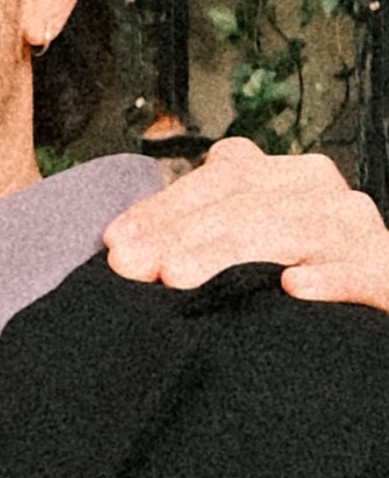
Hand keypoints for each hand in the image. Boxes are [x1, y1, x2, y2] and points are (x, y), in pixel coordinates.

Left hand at [102, 139, 388, 310]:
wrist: (368, 301)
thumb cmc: (295, 278)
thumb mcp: (241, 247)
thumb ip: (192, 237)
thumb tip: (123, 252)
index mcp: (283, 176)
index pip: (221, 177)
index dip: (165, 208)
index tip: (115, 243)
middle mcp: (320, 191)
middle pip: (247, 202)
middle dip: (183, 234)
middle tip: (134, 267)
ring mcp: (355, 230)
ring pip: (294, 230)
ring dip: (233, 252)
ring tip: (180, 278)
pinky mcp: (384, 272)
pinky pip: (359, 272)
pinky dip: (329, 278)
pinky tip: (292, 286)